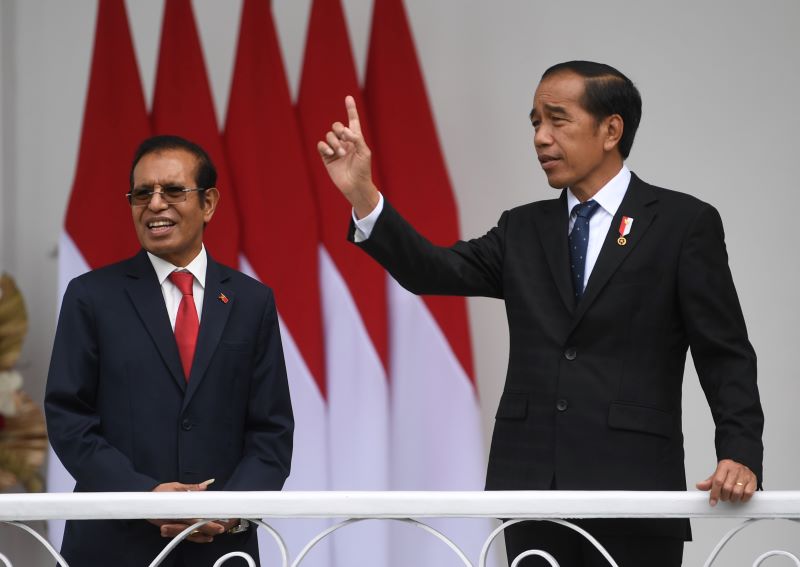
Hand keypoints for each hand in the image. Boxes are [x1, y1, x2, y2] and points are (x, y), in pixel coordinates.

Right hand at [148, 480, 230, 542]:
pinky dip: (193, 536)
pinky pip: (183, 535)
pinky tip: (202, 536)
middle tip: (220, 529)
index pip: (196, 519)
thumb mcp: (175, 487)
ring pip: (188, 534)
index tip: (218, 524)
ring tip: (213, 535)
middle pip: (194, 528)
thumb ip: (191, 488)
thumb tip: (205, 485)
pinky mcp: (170, 528)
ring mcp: (172, 525)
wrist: (143, 499)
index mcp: (177, 510)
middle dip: (208, 529)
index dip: (208, 523)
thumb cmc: (160, 492)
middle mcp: (175, 520)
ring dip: (201, 535)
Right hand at [317, 96, 379, 217]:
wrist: (355, 185)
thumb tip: (345, 131)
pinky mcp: (327, 157)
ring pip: (329, 135)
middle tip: (345, 138)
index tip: (348, 98)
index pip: (353, 121)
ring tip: (340, 154)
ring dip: (335, 142)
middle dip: (340, 129)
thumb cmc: (363, 170)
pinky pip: (321, 145)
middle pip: (337, 126)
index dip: (351, 109)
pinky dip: (325, 147)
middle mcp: (344, 142)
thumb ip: (356, 138)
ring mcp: (335, 149)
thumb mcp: (364, 152)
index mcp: (356, 139)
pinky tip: (331, 154)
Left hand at [696, 459, 756, 505]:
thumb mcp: (717, 474)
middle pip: (727, 488)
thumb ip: (709, 482)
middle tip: (723, 497)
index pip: (718, 481)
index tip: (712, 502)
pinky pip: (748, 493)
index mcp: (724, 466)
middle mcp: (735, 469)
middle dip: (723, 496)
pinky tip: (739, 497)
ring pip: (737, 492)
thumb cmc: (729, 471)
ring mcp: (745, 474)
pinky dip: (743, 498)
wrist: (743, 463)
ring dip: (732, 498)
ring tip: (730, 497)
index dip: (714, 493)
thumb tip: (699, 486)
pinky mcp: (753, 480)